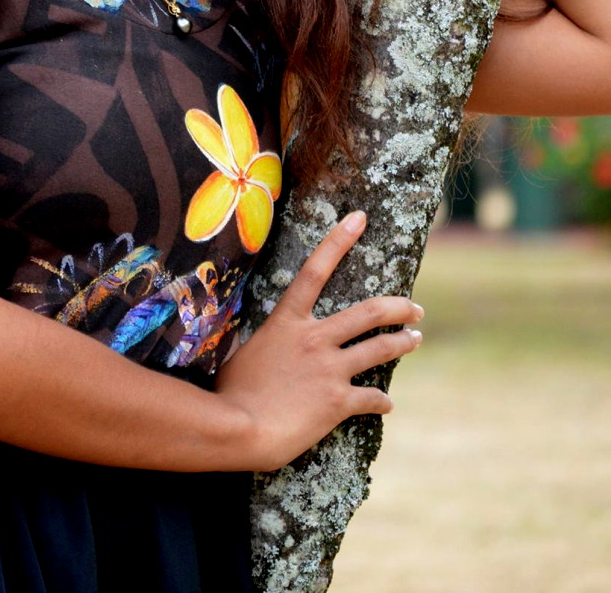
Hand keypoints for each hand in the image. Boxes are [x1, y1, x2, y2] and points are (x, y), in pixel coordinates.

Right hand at [214, 210, 423, 470]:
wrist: (239, 428)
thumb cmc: (230, 392)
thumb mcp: (243, 353)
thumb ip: (265, 342)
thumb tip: (268, 340)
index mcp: (287, 322)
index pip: (315, 269)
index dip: (338, 241)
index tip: (359, 218)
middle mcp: (314, 338)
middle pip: (368, 312)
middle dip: (398, 307)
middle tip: (415, 308)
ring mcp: (330, 369)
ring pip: (380, 349)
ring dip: (403, 343)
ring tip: (415, 339)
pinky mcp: (339, 402)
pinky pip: (372, 398)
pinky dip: (383, 401)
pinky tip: (387, 404)